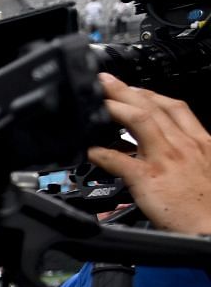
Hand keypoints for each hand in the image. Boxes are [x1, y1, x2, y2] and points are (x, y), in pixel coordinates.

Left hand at [87, 74, 210, 238]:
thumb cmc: (207, 205)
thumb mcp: (206, 169)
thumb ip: (186, 155)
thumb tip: (159, 151)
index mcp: (199, 142)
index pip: (174, 107)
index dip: (150, 94)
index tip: (133, 88)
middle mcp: (182, 145)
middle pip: (152, 107)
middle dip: (126, 90)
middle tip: (104, 81)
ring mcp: (165, 159)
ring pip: (139, 121)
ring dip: (114, 107)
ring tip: (95, 100)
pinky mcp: (149, 178)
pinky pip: (119, 160)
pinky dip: (100, 152)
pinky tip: (88, 148)